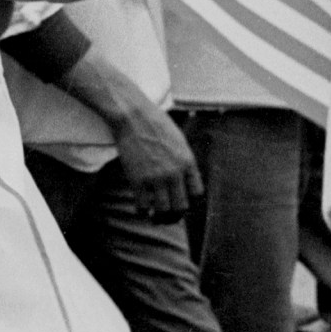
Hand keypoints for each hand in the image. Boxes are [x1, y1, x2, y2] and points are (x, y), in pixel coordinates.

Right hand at [111, 103, 202, 221]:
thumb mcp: (179, 140)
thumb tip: (185, 178)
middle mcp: (174, 173)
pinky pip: (143, 206)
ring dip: (159, 215)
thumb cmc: (155, 124)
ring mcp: (156, 178)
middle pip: (181, 207)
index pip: (196, 193)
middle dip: (175, 213)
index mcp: (187, 162)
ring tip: (155, 214)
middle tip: (169, 213)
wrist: (133, 116)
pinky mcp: (137, 180)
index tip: (180, 196)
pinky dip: (142, 210)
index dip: (189, 197)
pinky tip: (141, 206)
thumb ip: (184, 160)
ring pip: (163, 211)